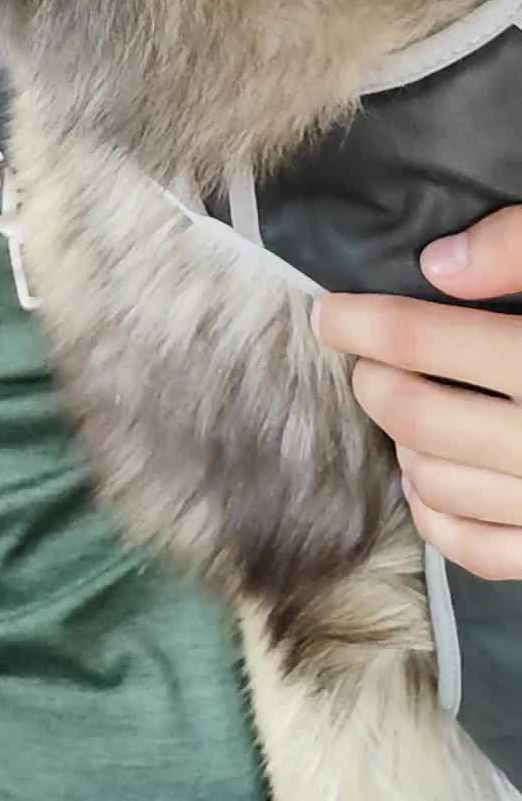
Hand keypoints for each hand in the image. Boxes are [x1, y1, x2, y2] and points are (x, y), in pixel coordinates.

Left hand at [314, 208, 521, 579]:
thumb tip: (439, 265)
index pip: (433, 342)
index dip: (368, 324)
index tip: (329, 314)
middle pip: (425, 416)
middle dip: (377, 382)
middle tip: (363, 358)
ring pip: (445, 484)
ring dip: (403, 445)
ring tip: (395, 409)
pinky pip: (488, 552)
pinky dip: (441, 521)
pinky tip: (423, 484)